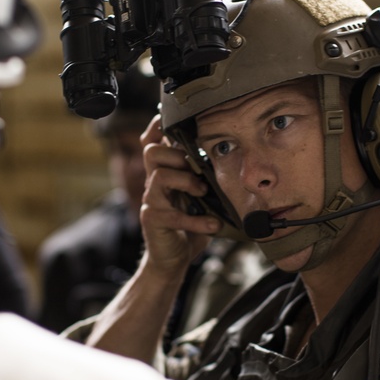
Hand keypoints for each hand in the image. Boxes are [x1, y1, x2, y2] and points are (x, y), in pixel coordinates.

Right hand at [138, 114, 220, 283]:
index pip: (152, 142)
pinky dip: (197, 220)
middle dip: (178, 155)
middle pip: (153, 152)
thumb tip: (227, 154)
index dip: (157, 128)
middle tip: (198, 170)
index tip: (170, 121)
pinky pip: (172, 213)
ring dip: (186, 181)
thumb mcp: (199, 197)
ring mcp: (152, 201)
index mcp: (164, 172)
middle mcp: (154, 183)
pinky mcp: (153, 220)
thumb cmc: (189, 224)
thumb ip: (203, 176)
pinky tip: (212, 225)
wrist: (173, 259)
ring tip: (203, 192)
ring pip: (160, 175)